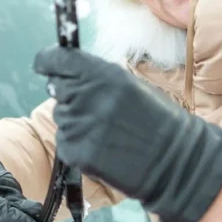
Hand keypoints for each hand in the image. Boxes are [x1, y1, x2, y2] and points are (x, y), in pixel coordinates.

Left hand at [33, 46, 221, 221]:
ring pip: (61, 117)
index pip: (57, 60)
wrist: (176, 161)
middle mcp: (88, 98)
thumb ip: (98, 78)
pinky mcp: (77, 153)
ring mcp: (80, 127)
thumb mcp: (131, 86)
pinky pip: (66, 142)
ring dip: (76, 121)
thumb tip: (67, 74)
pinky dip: (78, 144)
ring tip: (107, 131)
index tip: (45, 64)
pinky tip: (104, 148)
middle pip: (57, 88)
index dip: (48, 61)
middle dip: (68, 94)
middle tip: (93, 107)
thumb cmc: (158, 120)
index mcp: (103, 75)